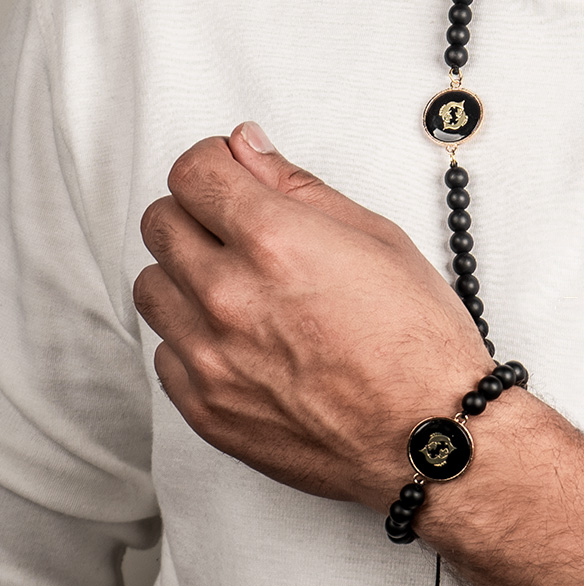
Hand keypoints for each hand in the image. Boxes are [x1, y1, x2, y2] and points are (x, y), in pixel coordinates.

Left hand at [133, 122, 491, 509]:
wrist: (430, 435)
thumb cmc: (419, 342)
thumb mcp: (378, 239)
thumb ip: (300, 187)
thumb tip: (249, 149)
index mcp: (275, 241)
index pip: (192, 172)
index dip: (214, 164)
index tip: (231, 175)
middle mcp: (229, 295)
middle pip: (161, 223)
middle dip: (198, 214)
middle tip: (241, 233)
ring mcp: (210, 356)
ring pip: (151, 286)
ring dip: (186, 277)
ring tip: (242, 291)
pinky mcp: (205, 408)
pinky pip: (165, 352)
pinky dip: (194, 338)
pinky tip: (245, 342)